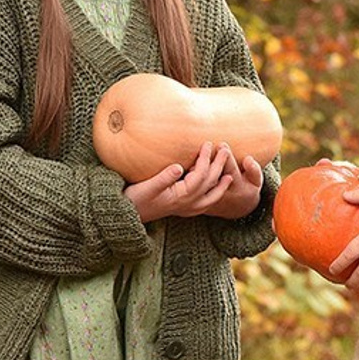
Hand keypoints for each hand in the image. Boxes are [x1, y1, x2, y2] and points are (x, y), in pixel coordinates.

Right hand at [124, 142, 252, 222]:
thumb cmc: (135, 199)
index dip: (205, 159)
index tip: (208, 143)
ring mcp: (186, 209)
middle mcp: (187, 204)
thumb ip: (164, 178)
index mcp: (181, 196)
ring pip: (211, 197)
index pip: (200, 175)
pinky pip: (204, 204)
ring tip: (230, 176)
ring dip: (220, 185)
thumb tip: (178, 167)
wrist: (128, 215)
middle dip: (218, 166)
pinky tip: (214, 190)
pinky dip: (213, 196)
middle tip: (225, 150)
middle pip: (209, 184)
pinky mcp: (182, 209)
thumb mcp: (147, 187)